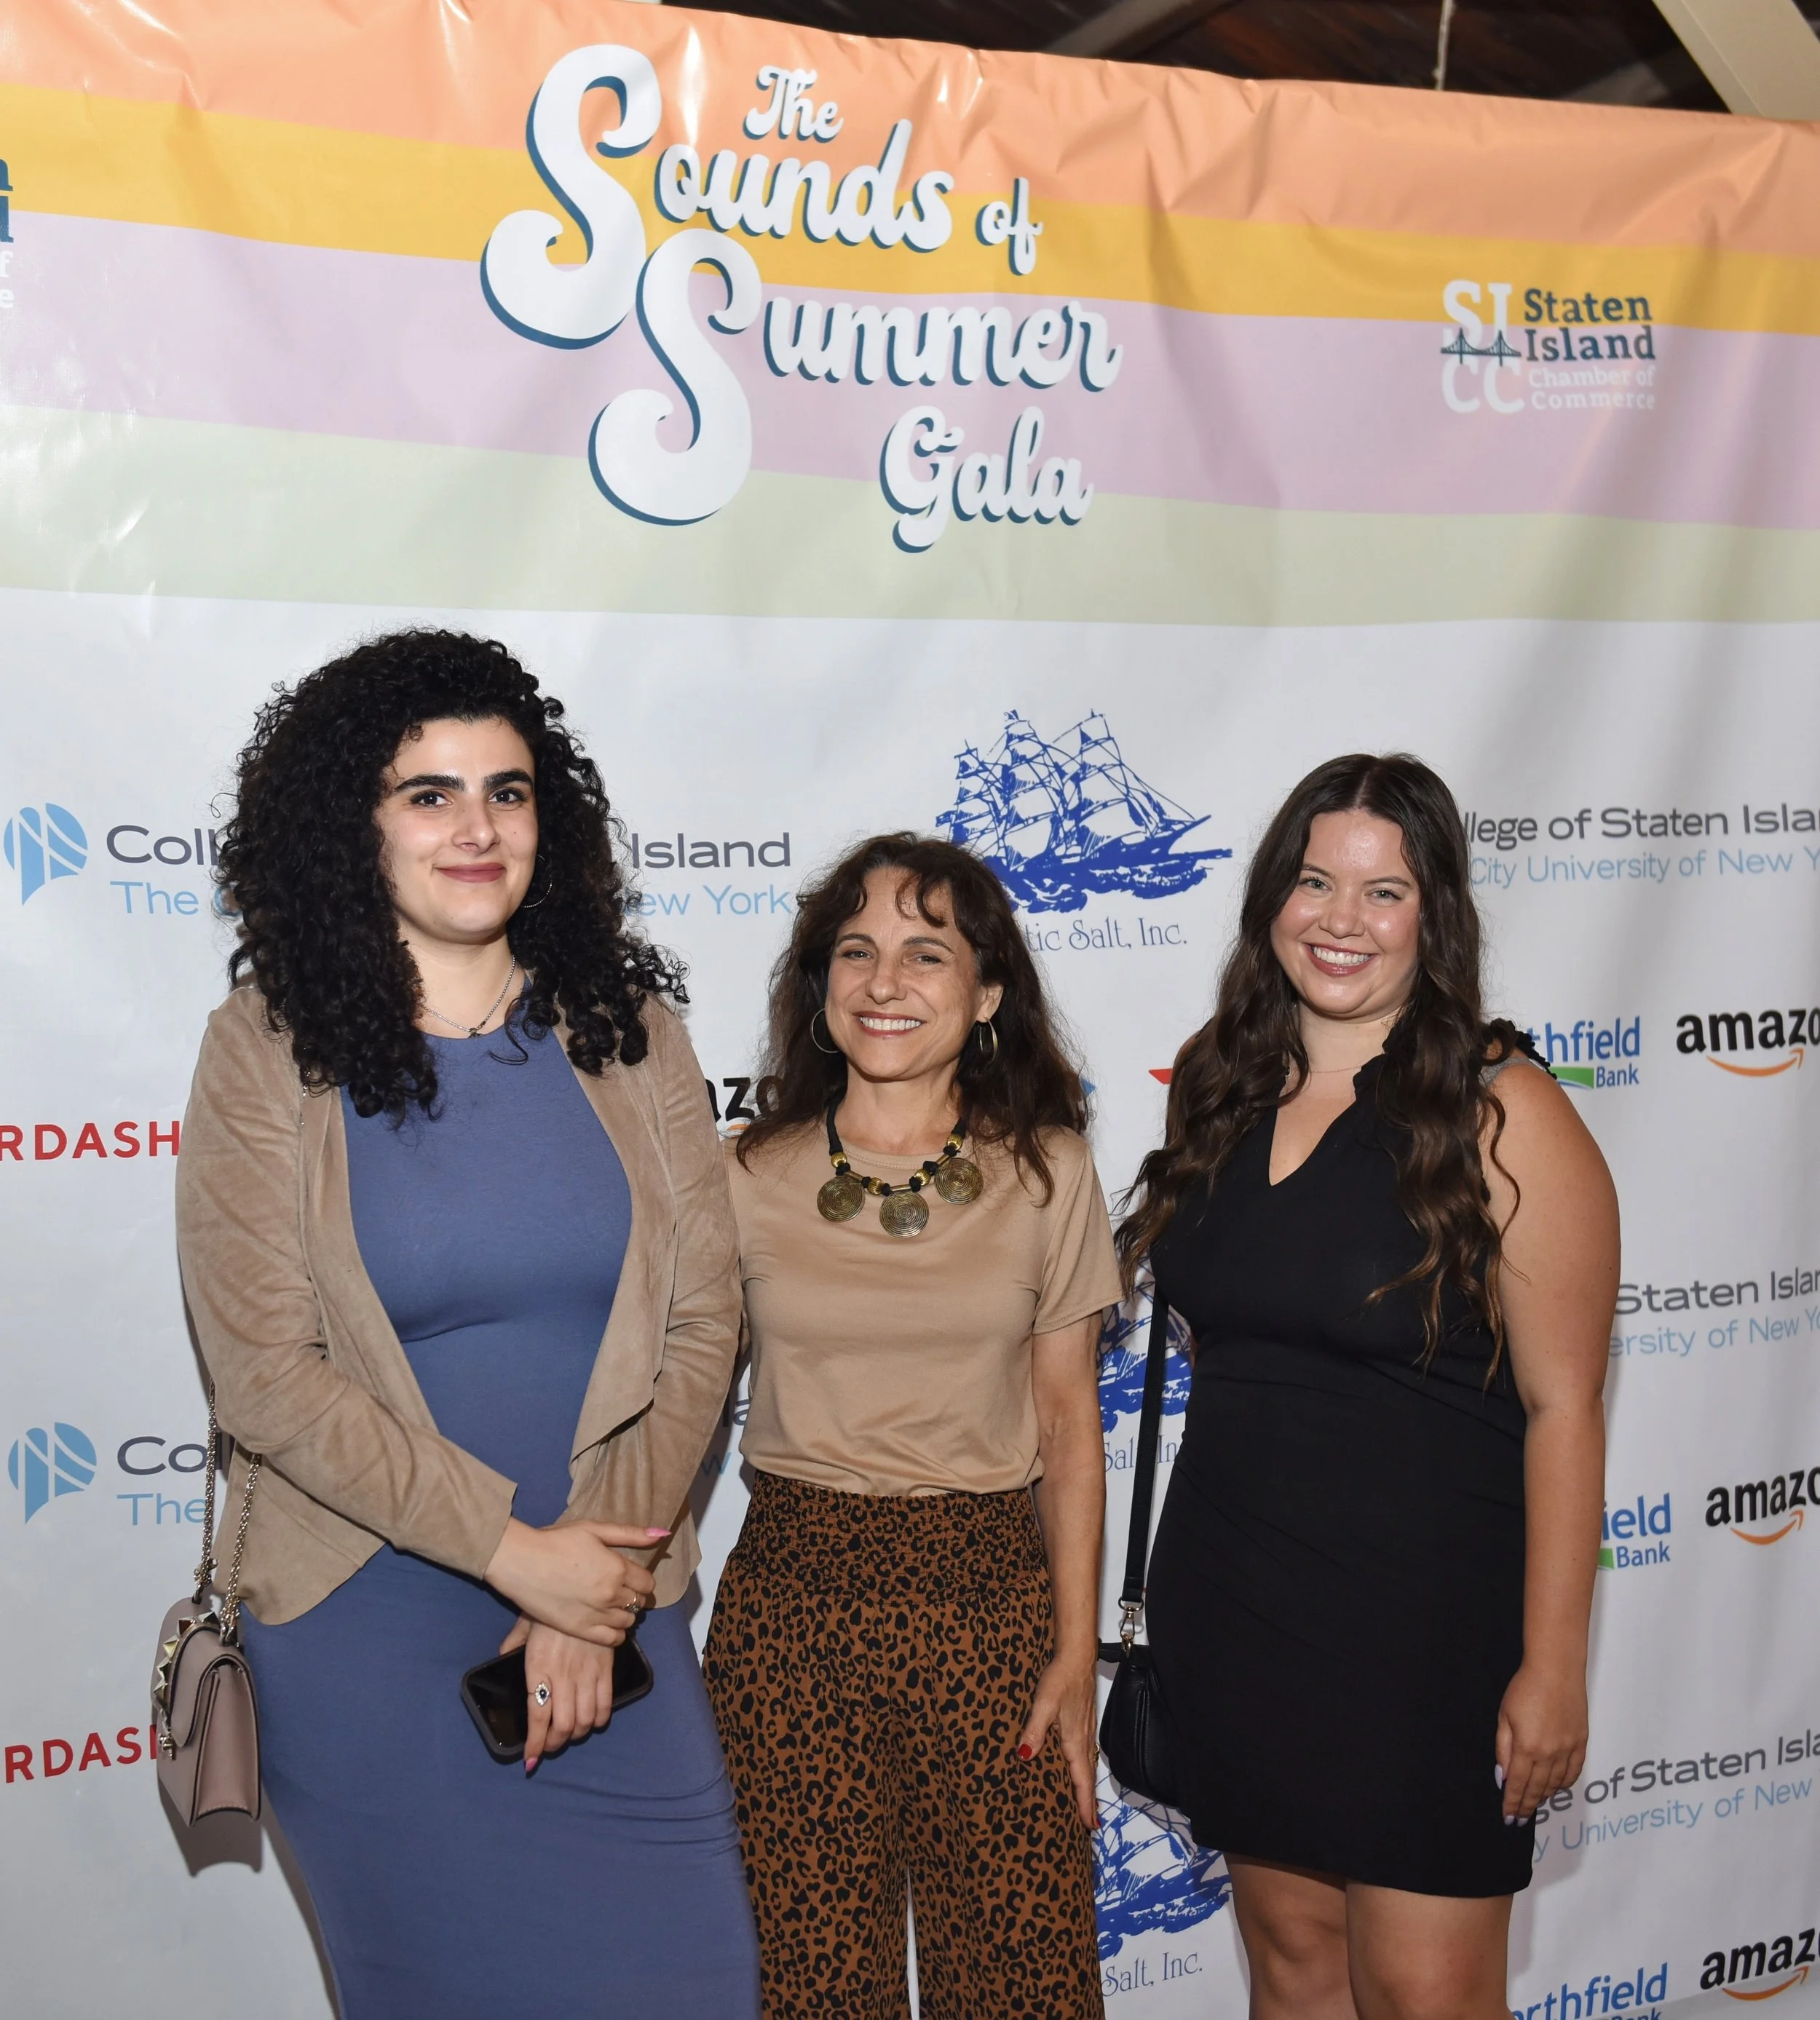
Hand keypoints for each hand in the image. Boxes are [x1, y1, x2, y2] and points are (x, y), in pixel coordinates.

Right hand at [484, 1517, 662, 1644]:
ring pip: (628, 1621)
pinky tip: (607, 1623)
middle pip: (638, 1602)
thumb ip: (630, 1534)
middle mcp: (612, 1594)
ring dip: (625, 1614)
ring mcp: (597, 1614)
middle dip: (633, 1595)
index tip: (631, 1576)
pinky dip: (616, 1633)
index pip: (647, 1582)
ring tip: (610, 1605)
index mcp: (617, 1568)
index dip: (642, 1579)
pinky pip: (613, 1639)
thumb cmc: (556, 1541)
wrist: (521, 1562)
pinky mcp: (581, 1630)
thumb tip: (662, 1535)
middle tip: (619, 1589)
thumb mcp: (594, 1529)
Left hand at [499, 1617, 619, 1773]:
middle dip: (555, 1743)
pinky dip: (600, 1718)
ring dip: (577, 1733)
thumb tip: (502, 1656)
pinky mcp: (606, 1667)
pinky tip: (593, 1720)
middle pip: (563, 1725)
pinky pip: (605, 1703)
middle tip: (550, 1745)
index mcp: (539, 1668)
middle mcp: (563, 1677)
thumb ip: (512, 1643)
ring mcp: (587, 1673)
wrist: (585, 1588)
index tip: (531, 1759)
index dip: (535, 1743)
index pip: (537, 1716)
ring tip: (570, 1733)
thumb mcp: (525, 1622)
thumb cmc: (551, 1606)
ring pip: (584, 1718)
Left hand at [1016, 1655, 1099, 1827]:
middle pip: (1088, 1776)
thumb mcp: (1044, 1704)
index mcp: (1075, 1740)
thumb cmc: (1061, 1678)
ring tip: (1085, 1802)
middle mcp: (1083, 1738)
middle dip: (1088, 1800)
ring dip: (1087, 1785)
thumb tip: (1024, 1756)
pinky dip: (1085, 1768)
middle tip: (1090, 1824)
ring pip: (1088, 1764)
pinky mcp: (1083, 1721)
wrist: (1077, 1656)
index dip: (1085, 1803)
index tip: (1090, 1826)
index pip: (1082, 1779)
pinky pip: (1086, 1752)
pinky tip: (1079, 1766)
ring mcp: (1085, 1729)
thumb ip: (1034, 1730)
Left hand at [1496, 1658, 1587, 1822]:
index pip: (1517, 1784)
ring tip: (1533, 1803)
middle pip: (1537, 1789)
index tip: (1508, 1817)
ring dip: (1543, 1797)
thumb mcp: (1504, 1717)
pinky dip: (1563, 1785)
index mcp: (1527, 1747)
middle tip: (1519, 1818)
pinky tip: (1555, 1787)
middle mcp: (1549, 1753)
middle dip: (1527, 1806)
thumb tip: (1503, 1777)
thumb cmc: (1525, 1688)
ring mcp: (1568, 1750)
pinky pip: (1573, 1773)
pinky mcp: (1581, 1744)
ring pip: (1556, 1785)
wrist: (1556, 1670)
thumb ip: (1503, 1749)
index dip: (1513, 1803)